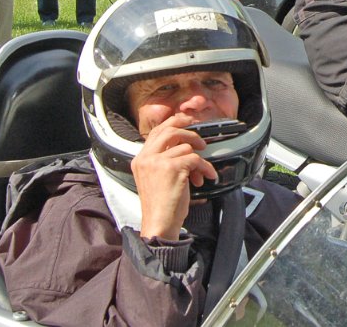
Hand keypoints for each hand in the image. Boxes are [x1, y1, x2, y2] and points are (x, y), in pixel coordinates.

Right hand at [132, 113, 216, 240]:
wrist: (159, 223)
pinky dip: (205, 167)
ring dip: (199, 160)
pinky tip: (207, 176)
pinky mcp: (172, 168)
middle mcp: (146, 157)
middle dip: (189, 132)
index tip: (188, 123)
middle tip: (201, 141)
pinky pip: (195, 159)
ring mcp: (157, 161)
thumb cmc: (161, 205)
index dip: (174, 123)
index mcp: (140, 159)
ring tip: (200, 173)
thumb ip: (164, 159)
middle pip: (170, 130)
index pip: (157, 132)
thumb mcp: (156, 177)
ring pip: (186, 147)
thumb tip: (184, 145)